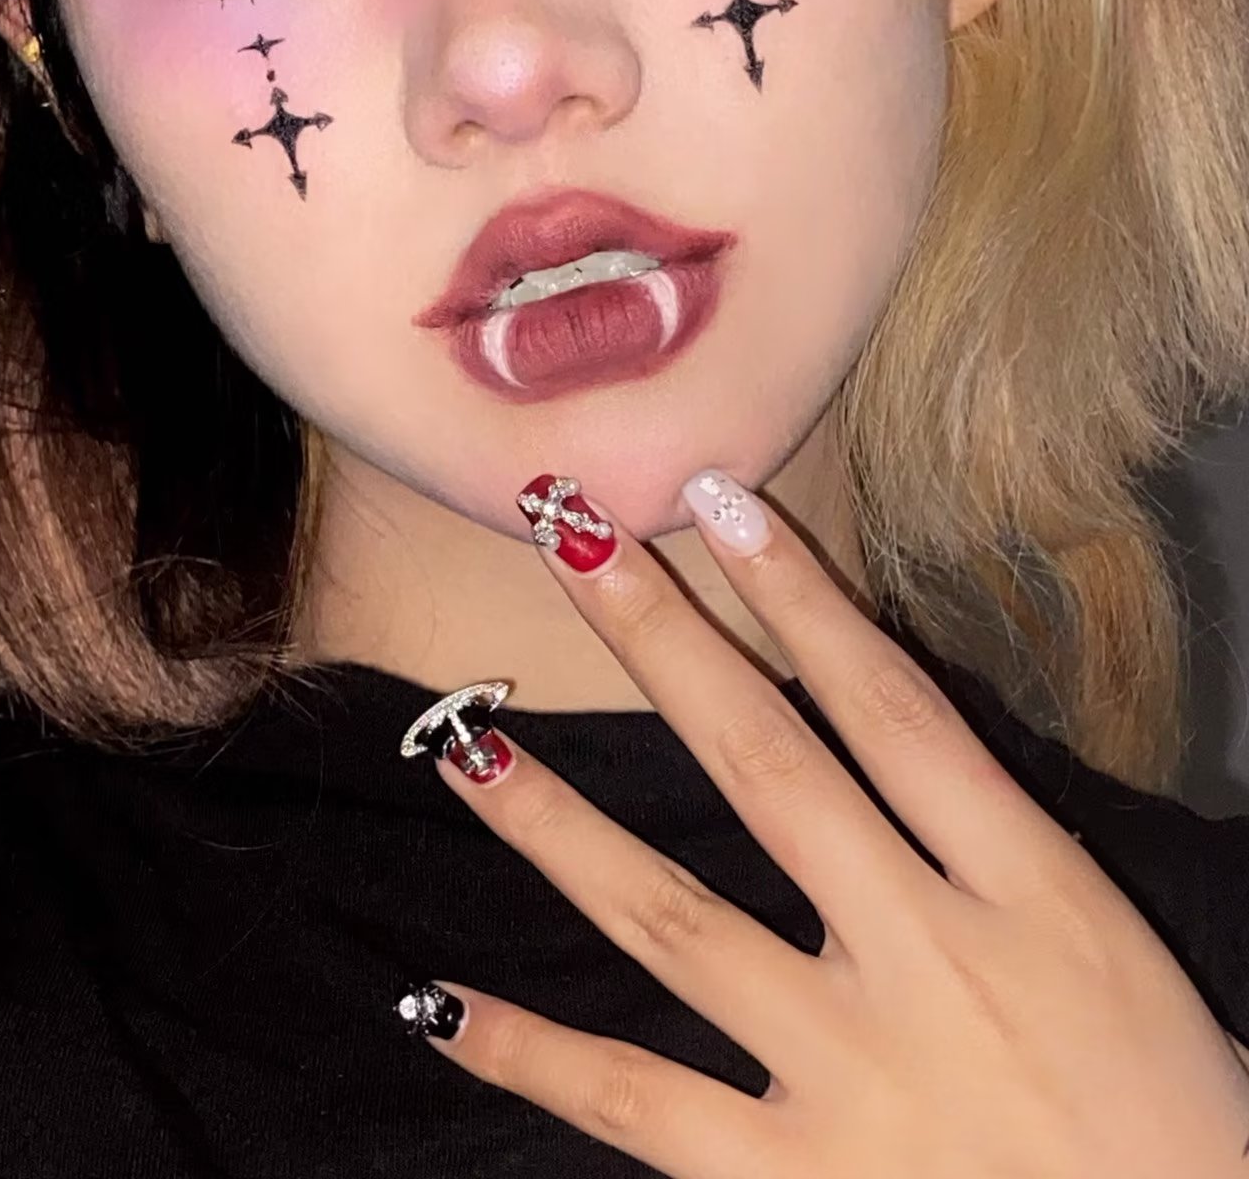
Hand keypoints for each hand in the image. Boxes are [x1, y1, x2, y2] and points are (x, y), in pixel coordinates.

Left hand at [412, 468, 1248, 1175]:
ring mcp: (851, 1075)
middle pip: (766, 767)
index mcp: (1031, 894)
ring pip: (671, 919)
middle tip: (563, 530)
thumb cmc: (1171, 1119)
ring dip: (557, 825)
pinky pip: (637, 1102)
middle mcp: (928, 963)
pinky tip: (441, 1004)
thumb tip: (873, 721)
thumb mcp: (1106, 945)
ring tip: (465, 744)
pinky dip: (533, 1054)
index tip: (717, 496)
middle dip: (660, 638)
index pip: (891, 708)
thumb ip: (993, 839)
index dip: (800, 594)